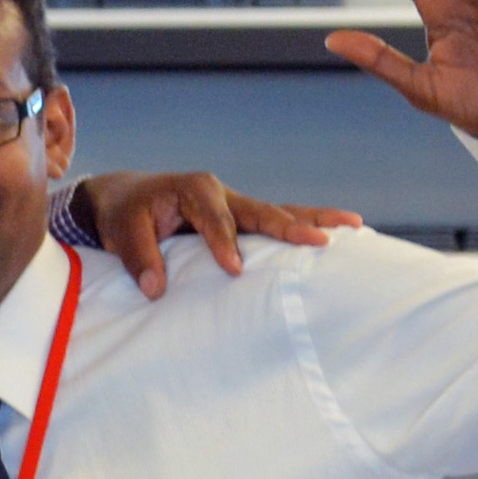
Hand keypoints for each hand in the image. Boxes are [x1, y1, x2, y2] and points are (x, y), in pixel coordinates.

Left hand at [72, 172, 355, 299]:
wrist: (127, 198)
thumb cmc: (126, 214)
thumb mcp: (123, 232)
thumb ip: (138, 258)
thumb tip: (155, 288)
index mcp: (195, 190)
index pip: (215, 220)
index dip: (224, 243)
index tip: (234, 268)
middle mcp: (223, 193)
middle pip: (262, 211)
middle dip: (290, 226)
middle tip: (320, 241)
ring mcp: (237, 205)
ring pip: (281, 212)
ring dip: (315, 220)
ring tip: (354, 227)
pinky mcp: (243, 218)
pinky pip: (278, 220)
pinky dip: (306, 224)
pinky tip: (340, 233)